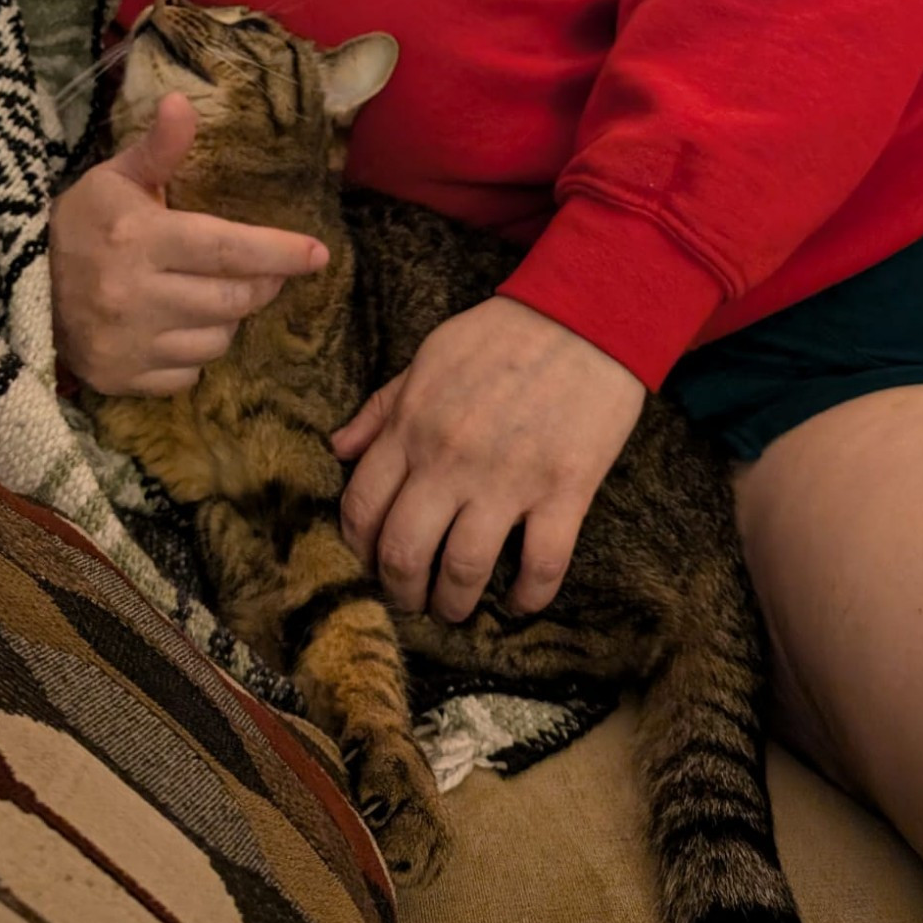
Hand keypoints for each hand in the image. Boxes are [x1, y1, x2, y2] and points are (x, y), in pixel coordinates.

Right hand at [49, 90, 328, 395]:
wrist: (15, 284)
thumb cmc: (79, 223)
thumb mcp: (115, 177)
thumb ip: (158, 150)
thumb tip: (183, 102)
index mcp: (139, 238)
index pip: (227, 248)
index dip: (278, 252)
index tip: (318, 254)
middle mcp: (134, 295)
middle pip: (234, 299)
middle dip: (262, 283)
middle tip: (264, 269)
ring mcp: (128, 343)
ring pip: (217, 340)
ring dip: (228, 318)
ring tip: (211, 294)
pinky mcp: (121, 378)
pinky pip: (189, 374)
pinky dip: (194, 354)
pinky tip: (177, 327)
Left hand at [331, 297, 645, 622]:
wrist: (585, 314)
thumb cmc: (502, 334)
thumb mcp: (427, 358)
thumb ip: (382, 408)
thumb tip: (337, 449)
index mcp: (412, 426)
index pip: (362, 506)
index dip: (358, 548)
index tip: (369, 562)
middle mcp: (450, 459)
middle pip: (404, 551)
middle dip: (400, 590)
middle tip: (410, 599)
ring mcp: (508, 479)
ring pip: (464, 569)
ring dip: (454, 603)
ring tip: (456, 609)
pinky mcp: (565, 490)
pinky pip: (541, 565)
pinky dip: (528, 597)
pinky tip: (520, 602)